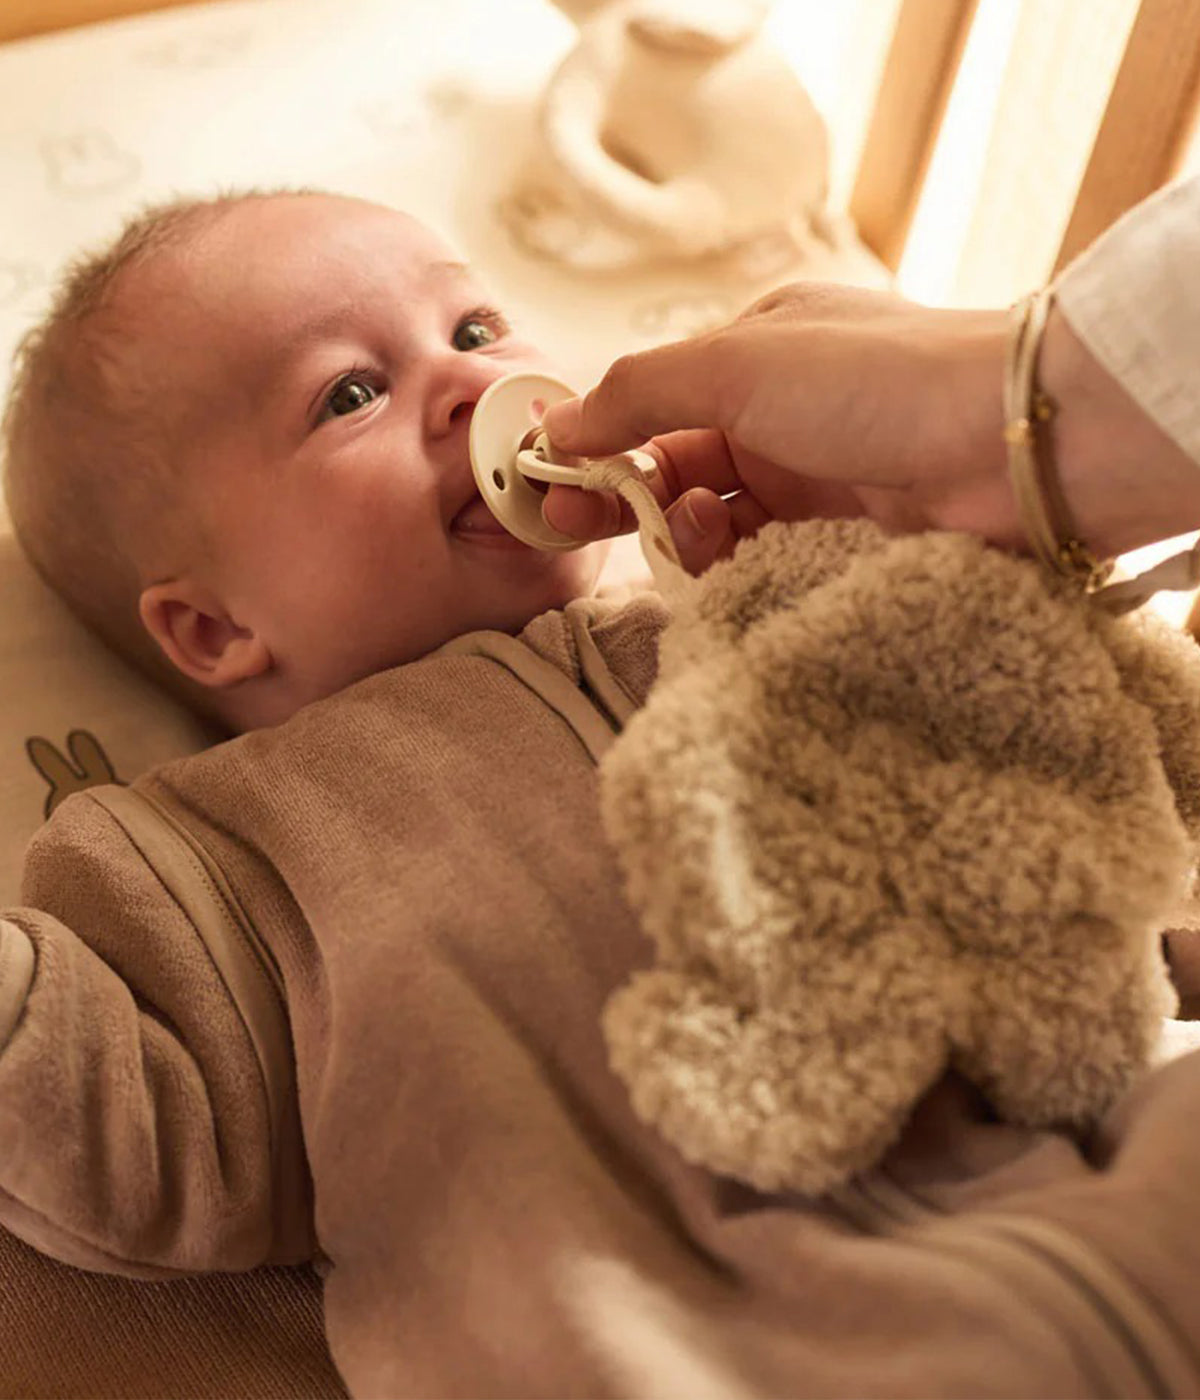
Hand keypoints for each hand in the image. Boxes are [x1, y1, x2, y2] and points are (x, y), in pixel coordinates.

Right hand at [542, 283, 1017, 574]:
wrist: (1007, 442)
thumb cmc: (873, 380)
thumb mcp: (734, 364)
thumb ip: (636, 393)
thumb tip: (556, 426)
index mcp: (755, 349)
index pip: (652, 401)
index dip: (596, 441)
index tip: (546, 483)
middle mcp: (781, 409)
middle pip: (673, 462)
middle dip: (622, 493)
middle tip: (572, 527)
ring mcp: (813, 473)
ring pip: (713, 516)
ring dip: (682, 529)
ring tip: (691, 534)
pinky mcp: (841, 534)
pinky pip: (758, 556)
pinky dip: (728, 562)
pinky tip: (722, 562)